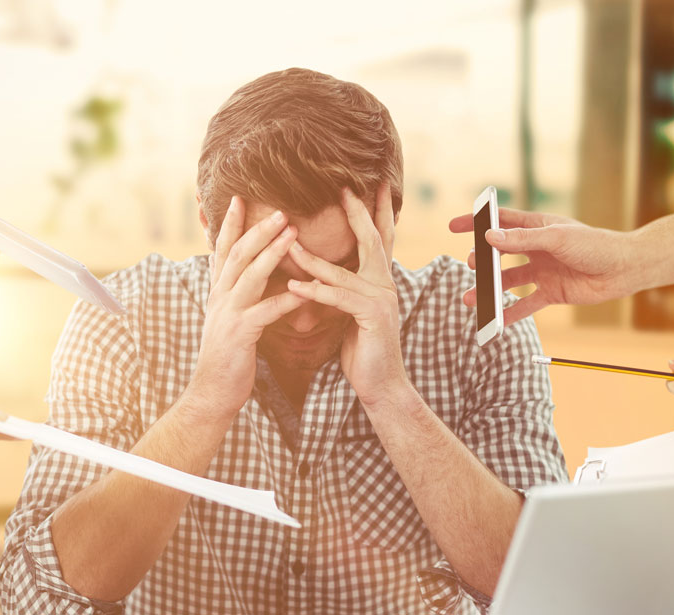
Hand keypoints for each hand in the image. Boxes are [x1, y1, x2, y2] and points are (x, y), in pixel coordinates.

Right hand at [186, 196, 308, 417]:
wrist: (211, 392)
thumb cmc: (227, 355)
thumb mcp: (228, 318)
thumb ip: (236, 294)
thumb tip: (247, 274)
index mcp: (218, 291)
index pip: (223, 249)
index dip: (230, 223)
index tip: (240, 198)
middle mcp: (219, 297)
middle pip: (237, 254)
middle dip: (257, 229)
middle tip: (280, 209)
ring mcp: (227, 314)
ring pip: (249, 275)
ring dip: (272, 252)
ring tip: (293, 233)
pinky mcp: (240, 335)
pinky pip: (266, 312)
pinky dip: (287, 299)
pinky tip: (306, 291)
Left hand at [287, 184, 408, 407]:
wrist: (381, 385)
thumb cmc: (363, 349)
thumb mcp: (351, 312)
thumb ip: (343, 289)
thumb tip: (324, 271)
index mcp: (380, 281)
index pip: (379, 238)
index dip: (376, 211)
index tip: (371, 184)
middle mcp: (385, 285)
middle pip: (372, 240)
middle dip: (358, 212)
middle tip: (344, 188)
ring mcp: (382, 300)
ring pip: (343, 271)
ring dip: (312, 258)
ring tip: (288, 242)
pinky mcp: (372, 317)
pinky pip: (338, 298)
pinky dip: (315, 291)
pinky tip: (294, 286)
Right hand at [448, 208, 635, 323]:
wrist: (623, 270)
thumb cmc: (595, 245)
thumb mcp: (556, 238)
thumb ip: (522, 239)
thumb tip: (489, 237)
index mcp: (537, 227)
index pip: (500, 221)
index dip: (477, 222)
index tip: (453, 226)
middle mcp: (537, 248)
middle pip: (500, 253)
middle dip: (482, 260)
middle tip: (470, 266)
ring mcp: (542, 271)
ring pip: (508, 281)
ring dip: (490, 290)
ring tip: (471, 299)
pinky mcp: (551, 292)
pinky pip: (526, 304)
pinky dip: (510, 313)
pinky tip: (495, 321)